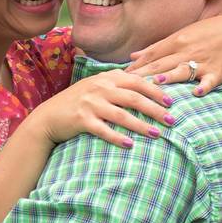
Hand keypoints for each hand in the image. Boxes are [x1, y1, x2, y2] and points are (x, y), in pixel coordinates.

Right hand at [25, 69, 173, 148]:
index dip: (156, 91)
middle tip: (171, 120)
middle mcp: (99, 88)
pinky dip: (117, 137)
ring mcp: (90, 104)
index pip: (137, 81)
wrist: (49, 116)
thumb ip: (117, 82)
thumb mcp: (97, 85)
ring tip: (157, 134)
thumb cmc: (78, 101)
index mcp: (106, 78)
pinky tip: (130, 145)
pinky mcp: (81, 120)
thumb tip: (146, 82)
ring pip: (121, 114)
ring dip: (141, 125)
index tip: (172, 102)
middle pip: (133, 97)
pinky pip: (103, 130)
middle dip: (155, 109)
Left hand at [126, 11, 221, 95]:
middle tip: (126, 85)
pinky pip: (210, 80)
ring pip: (183, 71)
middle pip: (162, 65)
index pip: (151, 56)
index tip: (117, 76)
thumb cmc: (207, 33)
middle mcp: (187, 51)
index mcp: (177, 41)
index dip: (135, 66)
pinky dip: (203, 86)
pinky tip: (196, 93)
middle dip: (143, 75)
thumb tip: (133, 57)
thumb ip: (157, 48)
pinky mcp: (219, 72)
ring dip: (170, 77)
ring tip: (156, 84)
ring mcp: (203, 61)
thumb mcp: (182, 35)